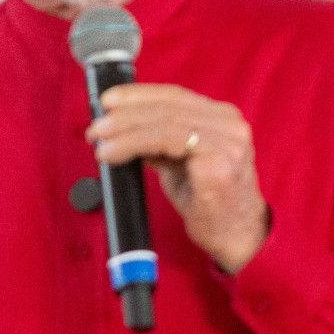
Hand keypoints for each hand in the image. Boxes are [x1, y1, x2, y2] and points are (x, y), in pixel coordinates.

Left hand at [86, 82, 269, 273]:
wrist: (238, 239)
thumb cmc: (211, 204)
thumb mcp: (181, 165)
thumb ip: (160, 143)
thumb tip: (124, 129)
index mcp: (222, 119)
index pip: (174, 95)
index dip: (137, 95)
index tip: (108, 101)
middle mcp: (229, 123)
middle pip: (167, 106)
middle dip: (124, 114)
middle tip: (96, 127)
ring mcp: (227, 140)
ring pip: (164, 122)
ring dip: (124, 130)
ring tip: (100, 142)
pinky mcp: (219, 160)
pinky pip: (168, 141)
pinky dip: (135, 143)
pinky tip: (116, 152)